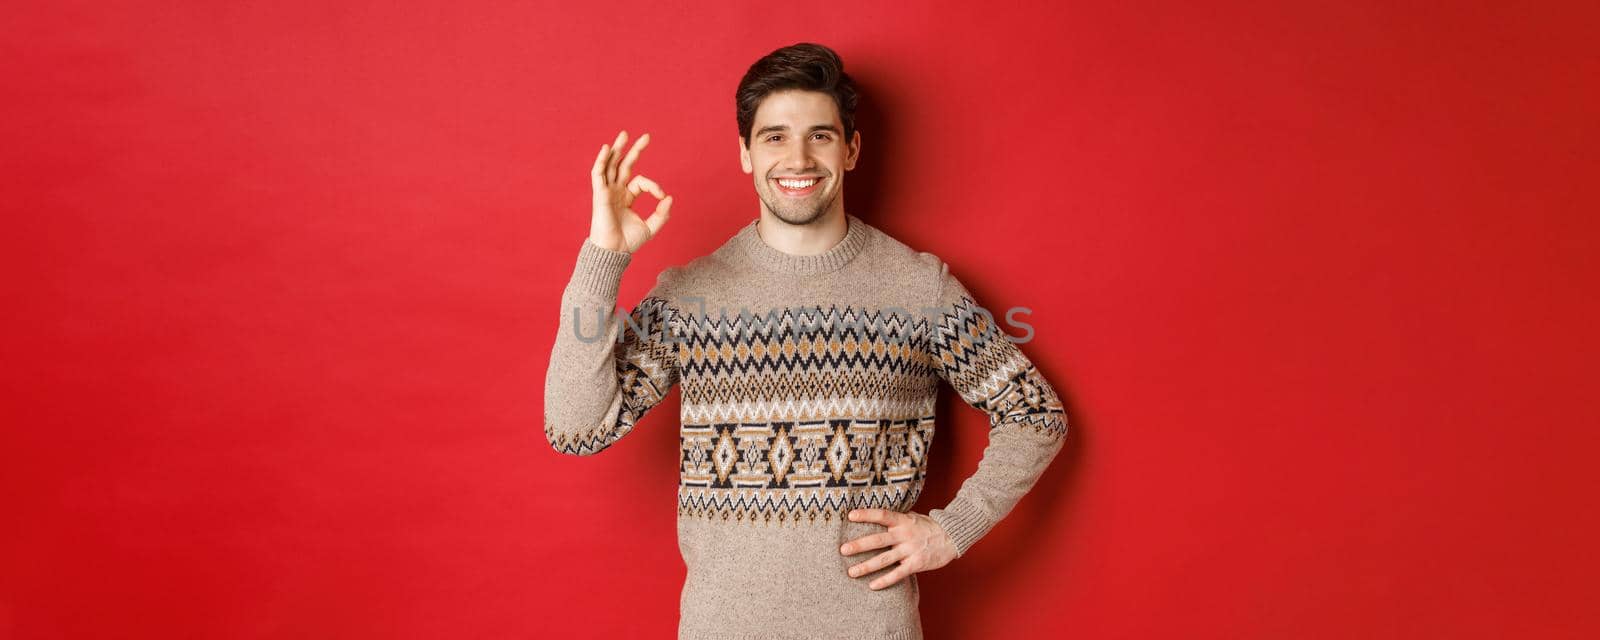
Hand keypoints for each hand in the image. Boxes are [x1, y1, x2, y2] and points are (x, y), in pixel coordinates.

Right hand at [589, 129, 672, 252]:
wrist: (613, 252)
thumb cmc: (628, 242)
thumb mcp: (651, 227)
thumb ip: (662, 214)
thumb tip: (670, 197)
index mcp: (626, 197)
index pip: (641, 182)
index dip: (654, 186)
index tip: (662, 197)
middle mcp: (615, 191)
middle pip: (624, 165)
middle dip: (635, 150)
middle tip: (647, 137)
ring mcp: (606, 191)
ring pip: (611, 165)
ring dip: (617, 149)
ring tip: (625, 133)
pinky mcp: (599, 194)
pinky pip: (598, 174)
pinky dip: (601, 161)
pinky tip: (607, 148)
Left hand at [839, 508, 959, 589]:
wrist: (952, 537)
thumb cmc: (928, 526)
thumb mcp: (913, 517)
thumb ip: (896, 519)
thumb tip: (876, 516)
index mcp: (903, 521)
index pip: (882, 515)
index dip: (866, 515)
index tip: (850, 516)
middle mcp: (905, 535)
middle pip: (878, 540)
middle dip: (859, 545)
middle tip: (843, 550)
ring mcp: (910, 550)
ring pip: (884, 559)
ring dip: (866, 566)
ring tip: (851, 572)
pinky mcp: (916, 564)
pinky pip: (898, 574)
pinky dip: (885, 580)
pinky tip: (872, 586)